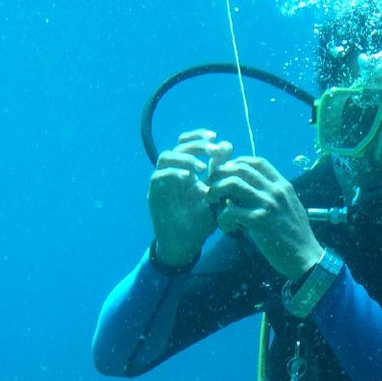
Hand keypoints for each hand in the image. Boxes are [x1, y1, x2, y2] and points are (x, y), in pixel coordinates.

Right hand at [147, 129, 232, 266]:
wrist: (187, 244)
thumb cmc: (201, 220)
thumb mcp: (215, 193)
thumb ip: (219, 171)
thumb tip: (228, 144)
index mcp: (185, 170)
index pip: (186, 143)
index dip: (198, 136)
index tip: (215, 137)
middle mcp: (171, 173)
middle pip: (177, 147)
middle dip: (196, 145)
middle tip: (213, 150)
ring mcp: (161, 183)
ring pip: (166, 158)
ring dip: (185, 158)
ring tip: (202, 168)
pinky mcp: (154, 195)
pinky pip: (158, 177)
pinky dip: (174, 173)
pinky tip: (189, 179)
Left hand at [208, 156, 324, 278]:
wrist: (306, 257)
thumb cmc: (297, 235)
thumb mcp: (290, 207)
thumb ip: (275, 196)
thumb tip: (254, 190)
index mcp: (283, 186)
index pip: (257, 162)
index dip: (237, 163)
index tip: (227, 173)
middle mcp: (275, 191)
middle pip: (240, 169)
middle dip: (220, 174)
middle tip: (211, 186)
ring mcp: (267, 205)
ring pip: (232, 184)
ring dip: (215, 190)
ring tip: (210, 201)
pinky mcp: (259, 221)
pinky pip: (230, 211)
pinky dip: (222, 217)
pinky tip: (225, 226)